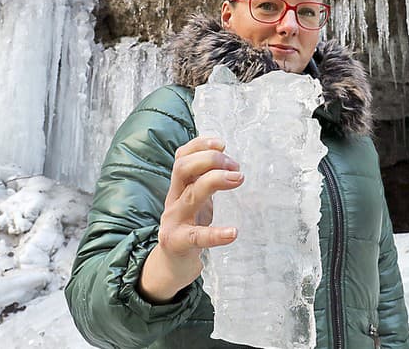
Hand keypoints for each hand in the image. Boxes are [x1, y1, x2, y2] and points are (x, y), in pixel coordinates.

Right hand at [138, 136, 243, 302]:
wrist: (170, 265)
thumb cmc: (188, 228)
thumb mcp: (195, 200)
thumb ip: (204, 181)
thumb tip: (227, 160)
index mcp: (179, 188)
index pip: (181, 157)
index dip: (199, 145)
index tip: (222, 143)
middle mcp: (174, 199)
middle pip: (183, 168)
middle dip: (209, 160)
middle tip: (235, 166)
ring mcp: (174, 221)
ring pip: (191, 194)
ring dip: (215, 181)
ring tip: (238, 178)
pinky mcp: (179, 243)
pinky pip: (197, 236)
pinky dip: (216, 234)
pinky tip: (233, 232)